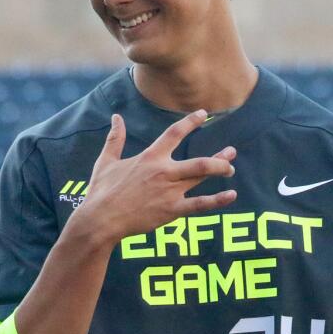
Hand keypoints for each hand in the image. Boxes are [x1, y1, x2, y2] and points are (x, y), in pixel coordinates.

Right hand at [73, 110, 236, 244]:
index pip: (174, 133)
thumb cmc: (101, 191)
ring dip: (220, 171)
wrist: (101, 219)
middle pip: (199, 161)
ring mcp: (169, 191)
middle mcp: (164, 171)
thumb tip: (116, 117)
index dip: (191, 122)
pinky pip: (200, 204)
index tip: (204, 114)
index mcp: (149, 157)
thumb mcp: (106, 161)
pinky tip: (231, 195)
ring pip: (201, 177)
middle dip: (218, 157)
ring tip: (231, 169)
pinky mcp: (171, 210)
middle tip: (231, 152)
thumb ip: (115, 138)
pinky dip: (217, 200)